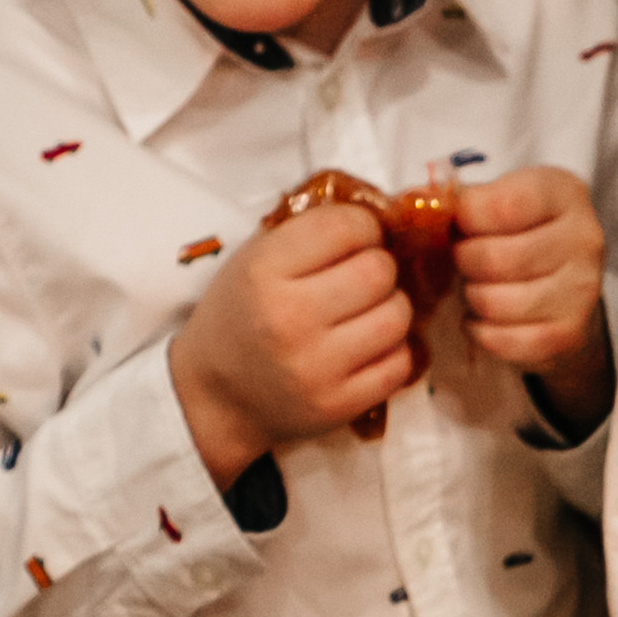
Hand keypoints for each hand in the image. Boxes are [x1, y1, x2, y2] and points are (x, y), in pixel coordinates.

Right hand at [169, 194, 416, 485]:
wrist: (218, 397)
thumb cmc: (241, 316)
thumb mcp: (253, 258)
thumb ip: (306, 231)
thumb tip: (378, 211)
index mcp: (264, 272)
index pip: (345, 227)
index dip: (362, 226)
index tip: (355, 239)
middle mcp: (291, 319)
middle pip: (379, 270)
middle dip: (378, 267)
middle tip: (362, 278)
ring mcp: (317, 367)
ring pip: (397, 316)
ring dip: (391, 308)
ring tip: (368, 312)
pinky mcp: (340, 405)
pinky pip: (399, 363)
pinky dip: (393, 350)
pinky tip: (369, 347)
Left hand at [453, 166, 612, 439]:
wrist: (565, 286)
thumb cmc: (519, 234)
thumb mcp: (501, 200)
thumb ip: (465, 200)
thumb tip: (416, 207)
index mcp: (563, 193)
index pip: (504, 205)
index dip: (467, 218)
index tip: (459, 223)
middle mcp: (584, 238)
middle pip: (496, 258)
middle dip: (465, 262)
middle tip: (464, 261)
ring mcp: (582, 290)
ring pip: (497, 302)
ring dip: (472, 298)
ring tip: (475, 288)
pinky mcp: (570, 333)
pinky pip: (503, 339)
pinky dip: (482, 332)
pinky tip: (484, 318)